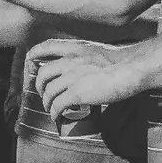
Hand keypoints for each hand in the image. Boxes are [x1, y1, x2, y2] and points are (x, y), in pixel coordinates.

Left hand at [29, 38, 144, 120]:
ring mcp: (71, 77)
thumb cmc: (124, 62)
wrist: (131, 69)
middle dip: (40, 85)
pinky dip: (54, 112)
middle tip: (44, 93)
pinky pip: (58, 105)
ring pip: (48, 91)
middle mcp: (69, 61)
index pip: (48, 46)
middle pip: (43, 73)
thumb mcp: (100, 52)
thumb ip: (87, 58)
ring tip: (51, 108)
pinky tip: (57, 116)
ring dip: (47, 102)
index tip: (30, 58)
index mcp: (76, 48)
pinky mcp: (76, 93)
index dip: (36, 52)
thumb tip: (84, 69)